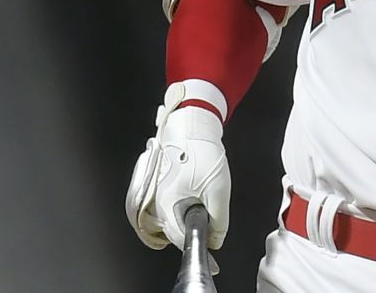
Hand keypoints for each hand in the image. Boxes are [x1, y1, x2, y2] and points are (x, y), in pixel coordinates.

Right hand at [125, 81, 230, 254]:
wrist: (192, 125)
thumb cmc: (201, 152)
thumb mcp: (218, 191)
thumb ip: (219, 220)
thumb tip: (217, 237)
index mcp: (166, 206)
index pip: (182, 239)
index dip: (200, 246)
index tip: (214, 251)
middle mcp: (156, 203)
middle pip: (177, 229)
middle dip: (197, 229)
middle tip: (213, 221)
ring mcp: (157, 193)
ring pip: (175, 217)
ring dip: (193, 216)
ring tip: (207, 199)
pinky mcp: (162, 185)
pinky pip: (174, 205)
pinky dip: (187, 206)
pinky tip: (199, 194)